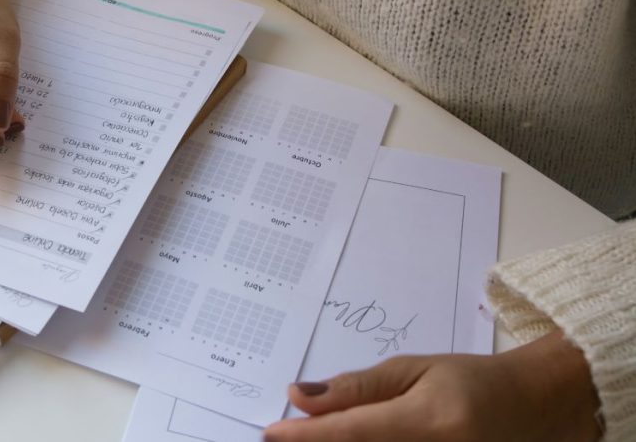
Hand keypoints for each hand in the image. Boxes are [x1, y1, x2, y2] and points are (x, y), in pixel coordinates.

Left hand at [264, 331, 601, 441]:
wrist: (531, 407)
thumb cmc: (471, 381)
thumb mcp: (413, 369)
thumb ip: (357, 388)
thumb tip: (300, 396)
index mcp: (430, 420)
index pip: (352, 432)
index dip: (305, 435)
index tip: (271, 431)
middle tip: (290, 434)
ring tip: (320, 434)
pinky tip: (350, 440)